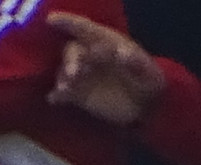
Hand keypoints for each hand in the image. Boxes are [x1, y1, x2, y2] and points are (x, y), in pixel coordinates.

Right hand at [44, 13, 160, 122]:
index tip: (51, 19)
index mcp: (106, 42)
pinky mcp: (80, 95)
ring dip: (63, 77)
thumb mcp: (149, 74)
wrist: (146, 108)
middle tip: (74, 72)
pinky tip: (54, 98)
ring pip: (65, 71)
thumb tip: (122, 52)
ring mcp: (84, 75)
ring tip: (65, 88)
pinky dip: (58, 95)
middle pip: (72, 51)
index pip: (85, 28)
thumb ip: (137, 62)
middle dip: (70, 59)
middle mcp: (90, 55)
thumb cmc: (148, 83)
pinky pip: (65, 93)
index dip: (68, 22)